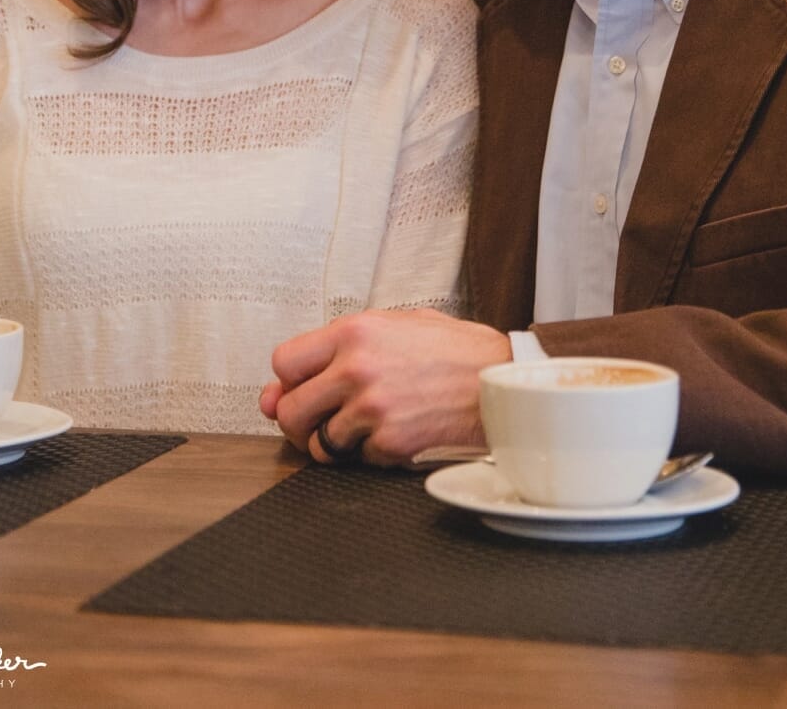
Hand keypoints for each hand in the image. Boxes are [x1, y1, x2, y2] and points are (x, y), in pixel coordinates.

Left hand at [260, 308, 511, 465]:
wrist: (503, 379)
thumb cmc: (455, 352)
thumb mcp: (399, 326)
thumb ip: (341, 349)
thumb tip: (283, 388)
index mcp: (355, 331)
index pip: (284, 361)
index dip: (290, 382)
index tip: (304, 390)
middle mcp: (357, 368)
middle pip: (290, 410)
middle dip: (300, 423)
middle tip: (320, 424)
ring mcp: (372, 409)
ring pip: (319, 444)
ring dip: (336, 444)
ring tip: (366, 429)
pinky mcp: (390, 443)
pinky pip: (358, 460)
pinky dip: (371, 455)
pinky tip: (396, 436)